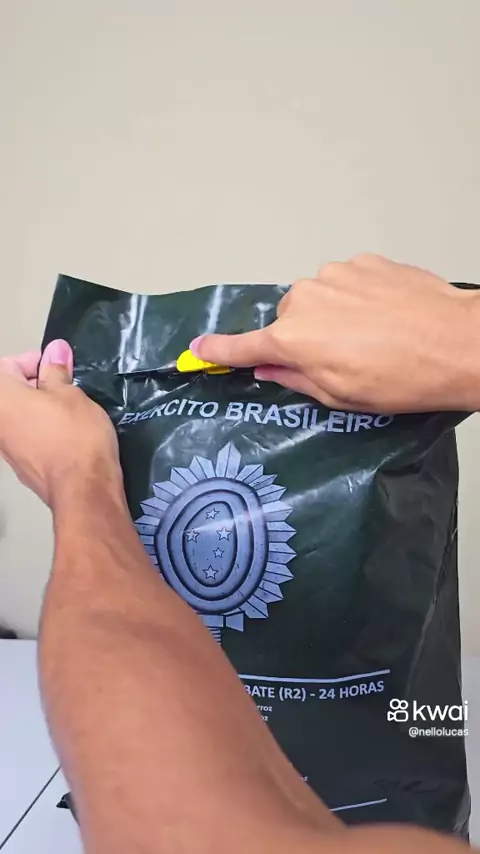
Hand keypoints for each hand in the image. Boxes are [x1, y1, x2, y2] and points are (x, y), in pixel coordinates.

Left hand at [0, 340, 121, 506]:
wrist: (83, 490)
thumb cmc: (76, 434)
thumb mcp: (71, 394)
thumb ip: (56, 372)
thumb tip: (55, 350)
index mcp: (0, 399)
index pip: (7, 365)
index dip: (37, 361)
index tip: (62, 369)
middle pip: (11, 392)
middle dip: (38, 385)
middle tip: (70, 389)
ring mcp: (5, 449)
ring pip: (20, 416)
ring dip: (41, 410)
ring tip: (71, 413)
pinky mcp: (21, 467)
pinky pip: (28, 438)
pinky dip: (43, 431)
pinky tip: (68, 436)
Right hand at [191, 255, 479, 412]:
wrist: (456, 343)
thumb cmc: (401, 379)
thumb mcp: (339, 395)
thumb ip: (294, 378)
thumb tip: (268, 369)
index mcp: (293, 339)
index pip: (242, 346)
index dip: (219, 350)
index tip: (198, 349)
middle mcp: (305, 299)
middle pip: (288, 321)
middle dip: (303, 339)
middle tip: (338, 359)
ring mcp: (336, 275)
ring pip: (318, 299)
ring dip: (332, 316)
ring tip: (370, 337)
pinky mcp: (364, 262)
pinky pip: (346, 282)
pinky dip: (356, 298)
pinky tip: (383, 316)